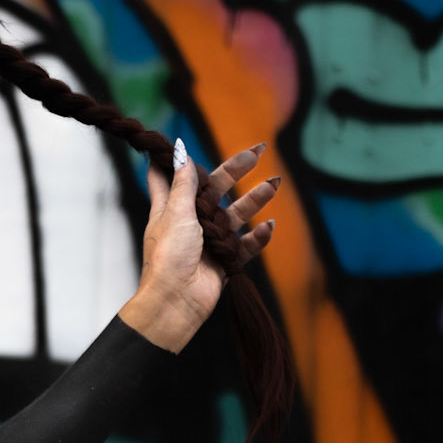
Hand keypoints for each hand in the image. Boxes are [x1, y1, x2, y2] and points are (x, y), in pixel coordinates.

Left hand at [120, 141, 279, 353]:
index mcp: (171, 208)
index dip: (178, 160)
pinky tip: (270, 226)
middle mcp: (190, 221)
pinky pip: (246, 245)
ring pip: (235, 215)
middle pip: (215, 189)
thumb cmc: (168, 256)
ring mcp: (208, 241)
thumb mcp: (175, 213)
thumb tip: (179, 150)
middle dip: (236, 170)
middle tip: (259, 150)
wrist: (175, 301)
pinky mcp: (224, 260)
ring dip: (254, 200)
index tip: (182, 141)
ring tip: (274, 185)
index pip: (172, 177)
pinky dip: (258, 237)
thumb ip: (183, 184)